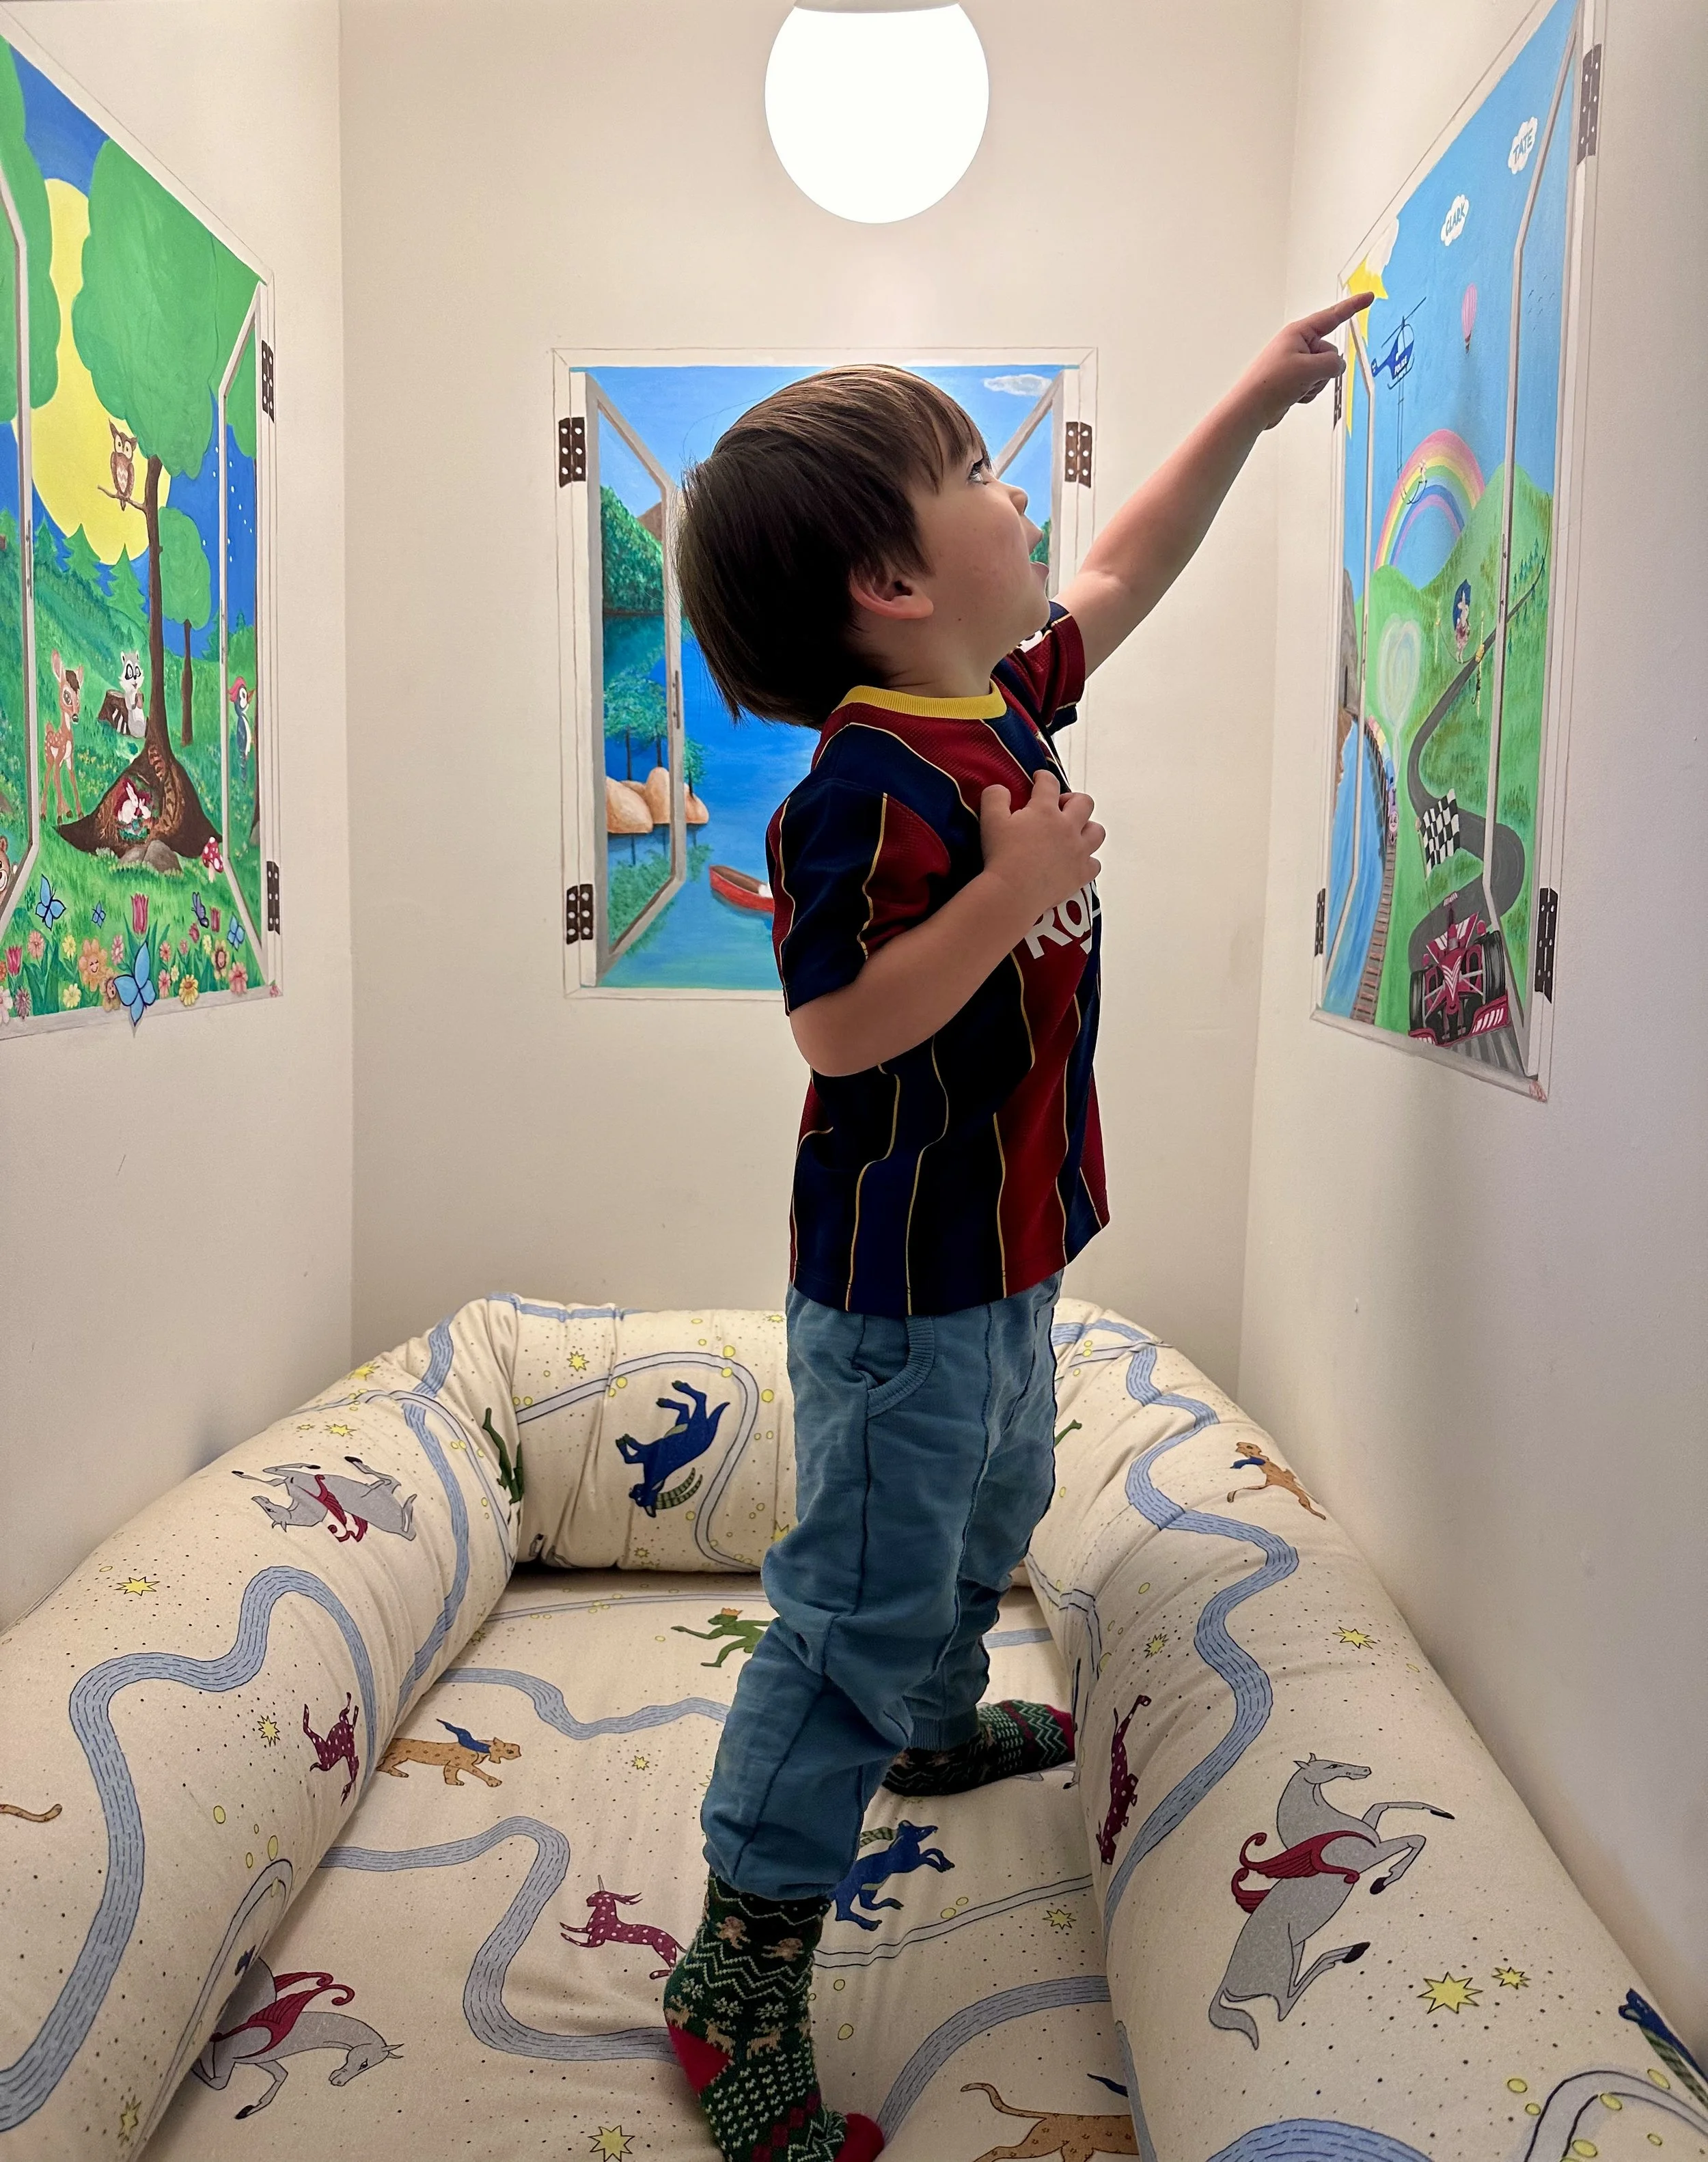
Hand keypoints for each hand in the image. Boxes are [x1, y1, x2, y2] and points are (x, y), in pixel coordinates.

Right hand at [979, 768, 1103, 921]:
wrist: (1013, 892)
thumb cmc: (1001, 854)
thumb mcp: (990, 820)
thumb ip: (995, 797)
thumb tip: (1001, 789)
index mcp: (1045, 810)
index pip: (1049, 783)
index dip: (1044, 777)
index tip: (1039, 779)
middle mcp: (1068, 827)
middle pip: (1085, 802)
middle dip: (1073, 801)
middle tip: (1058, 809)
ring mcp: (1078, 851)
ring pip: (1097, 832)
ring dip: (1087, 829)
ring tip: (1073, 834)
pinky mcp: (1081, 874)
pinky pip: (1095, 864)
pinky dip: (1087, 861)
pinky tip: (1075, 862)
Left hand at [1239, 293, 1375, 430]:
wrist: (1250, 409)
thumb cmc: (1270, 383)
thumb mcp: (1309, 369)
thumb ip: (1333, 363)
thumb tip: (1337, 366)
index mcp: (1298, 332)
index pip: (1333, 316)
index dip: (1353, 307)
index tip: (1369, 297)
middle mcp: (1297, 344)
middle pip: (1330, 352)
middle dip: (1324, 369)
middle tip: (1304, 377)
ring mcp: (1295, 363)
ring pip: (1324, 371)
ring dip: (1316, 384)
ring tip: (1295, 388)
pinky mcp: (1293, 380)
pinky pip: (1314, 384)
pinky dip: (1309, 392)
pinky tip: (1293, 396)